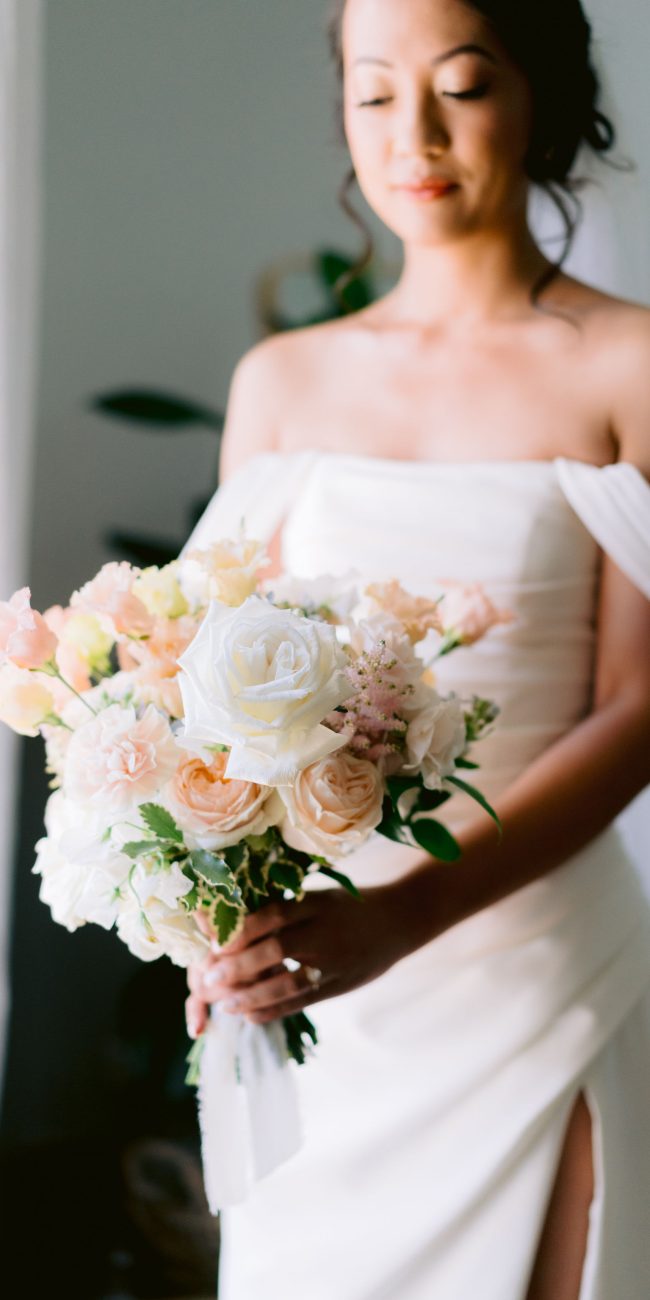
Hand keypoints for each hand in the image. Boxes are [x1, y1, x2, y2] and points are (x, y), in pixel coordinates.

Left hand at [185, 880, 417, 1032]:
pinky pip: (302, 1002)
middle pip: (277, 950)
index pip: (274, 914)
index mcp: (316, 904)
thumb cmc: (349, 907)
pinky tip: (249, 1016)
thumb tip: (232, 927)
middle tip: (208, 979)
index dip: (242, 930)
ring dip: (251, 996)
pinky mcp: (340, 985)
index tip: (214, 943)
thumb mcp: (318, 898)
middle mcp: (325, 932)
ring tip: (224, 1003)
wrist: (399, 921)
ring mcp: (335, 961)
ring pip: (288, 983)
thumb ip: (284, 911)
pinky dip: (273, 1011)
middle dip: (239, 967)